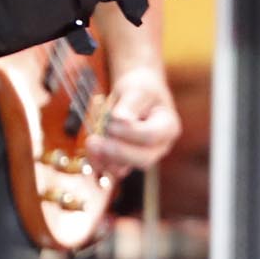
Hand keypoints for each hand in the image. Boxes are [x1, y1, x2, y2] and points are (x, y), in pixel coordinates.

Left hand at [87, 62, 181, 176]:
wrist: (137, 96)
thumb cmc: (141, 90)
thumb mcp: (138, 90)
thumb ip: (130, 105)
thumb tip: (120, 120)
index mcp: (168, 127)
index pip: (151, 136)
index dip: (129, 131)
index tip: (113, 118)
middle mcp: (160, 147)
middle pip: (143, 159)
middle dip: (117, 151)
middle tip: (95, 140)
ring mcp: (144, 156)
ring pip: (126, 168)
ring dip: (105, 158)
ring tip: (91, 142)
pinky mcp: (127, 161)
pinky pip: (112, 169)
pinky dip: (99, 161)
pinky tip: (90, 149)